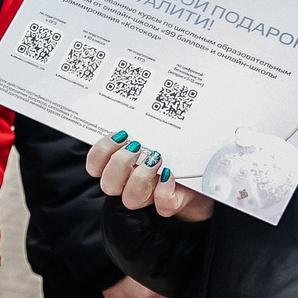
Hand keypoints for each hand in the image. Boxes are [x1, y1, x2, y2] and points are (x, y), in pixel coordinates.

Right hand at [84, 130, 214, 220]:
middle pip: (108, 184)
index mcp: (121, 165)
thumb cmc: (175, 147)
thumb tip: (146, 92)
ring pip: (130, 199)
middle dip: (119, 164)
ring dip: (139, 177)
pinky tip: (169, 173)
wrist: (201, 171)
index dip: (99, 153)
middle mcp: (129, 183)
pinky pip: (163, 206)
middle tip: (136, 146)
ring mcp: (149, 195)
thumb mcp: (158, 130)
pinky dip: (165, 190)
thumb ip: (146, 120)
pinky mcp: (171, 203)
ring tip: (155, 157)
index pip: (95, 166)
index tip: (119, 135)